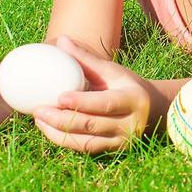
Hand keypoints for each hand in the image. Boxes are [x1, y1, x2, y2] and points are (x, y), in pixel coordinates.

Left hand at [33, 35, 153, 154]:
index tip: (59, 97)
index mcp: (132, 100)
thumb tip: (61, 41)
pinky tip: (48, 129)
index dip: (82, 103)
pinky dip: (64, 140)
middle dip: (61, 119)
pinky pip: (84, 147)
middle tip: (38, 110)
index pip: (104, 104)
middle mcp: (128, 124)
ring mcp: (120, 141)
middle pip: (91, 125)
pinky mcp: (112, 150)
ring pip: (85, 142)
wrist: (153, 111)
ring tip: (38, 120)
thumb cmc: (127, 85)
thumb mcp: (113, 71)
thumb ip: (87, 59)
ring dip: (58, 132)